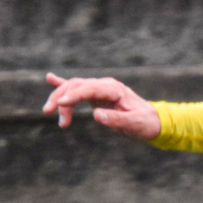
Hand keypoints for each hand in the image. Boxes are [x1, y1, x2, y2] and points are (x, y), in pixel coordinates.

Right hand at [42, 72, 160, 141]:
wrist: (152, 121)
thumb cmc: (145, 123)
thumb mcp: (133, 124)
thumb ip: (116, 119)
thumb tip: (97, 115)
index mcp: (114, 89)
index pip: (89, 88)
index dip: (73, 95)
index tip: (61, 104)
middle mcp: (105, 85)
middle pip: (77, 86)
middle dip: (61, 97)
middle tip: (49, 112)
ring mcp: (100, 89)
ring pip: (74, 88)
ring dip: (61, 99)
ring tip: (54, 115)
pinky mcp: (96, 95)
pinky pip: (78, 88)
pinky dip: (63, 85)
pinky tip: (50, 78)